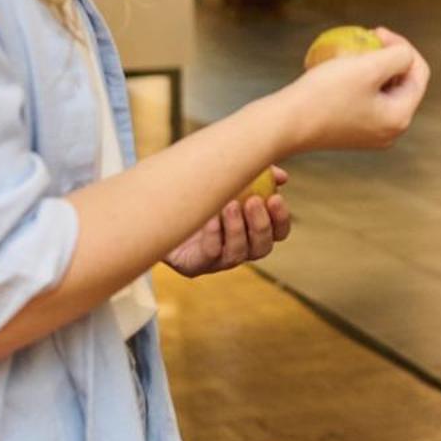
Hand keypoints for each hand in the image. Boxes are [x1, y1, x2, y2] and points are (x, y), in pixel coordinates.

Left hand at [165, 174, 292, 276]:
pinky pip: (209, 254)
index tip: (275, 197)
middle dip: (260, 225)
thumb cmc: (201, 189)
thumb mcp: (227, 176)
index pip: (278, 232)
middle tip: (252, 201)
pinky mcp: (195, 266)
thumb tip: (282, 177)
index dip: (281, 219)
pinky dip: (212, 235)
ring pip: (237, 254)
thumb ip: (255, 174)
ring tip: (228, 204)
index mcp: (253, 231)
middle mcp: (240, 249)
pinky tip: (208, 217)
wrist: (158, 204)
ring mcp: (217, 261)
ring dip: (236, 229)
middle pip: (262, 248)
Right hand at [277, 28, 429, 152]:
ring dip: (374, 67)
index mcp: (400, 117)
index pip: (419, 73)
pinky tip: (341, 70)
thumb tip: (406, 55)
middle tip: (368, 37)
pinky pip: (366, 101)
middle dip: (389, 57)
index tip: (377, 31)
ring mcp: (371, 135)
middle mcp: (391, 132)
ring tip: (354, 52)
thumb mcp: (369, 67)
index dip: (404, 46)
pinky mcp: (352, 132)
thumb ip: (399, 56)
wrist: (286, 123)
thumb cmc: (326, 94)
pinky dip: (360, 82)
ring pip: (384, 91)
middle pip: (403, 83)